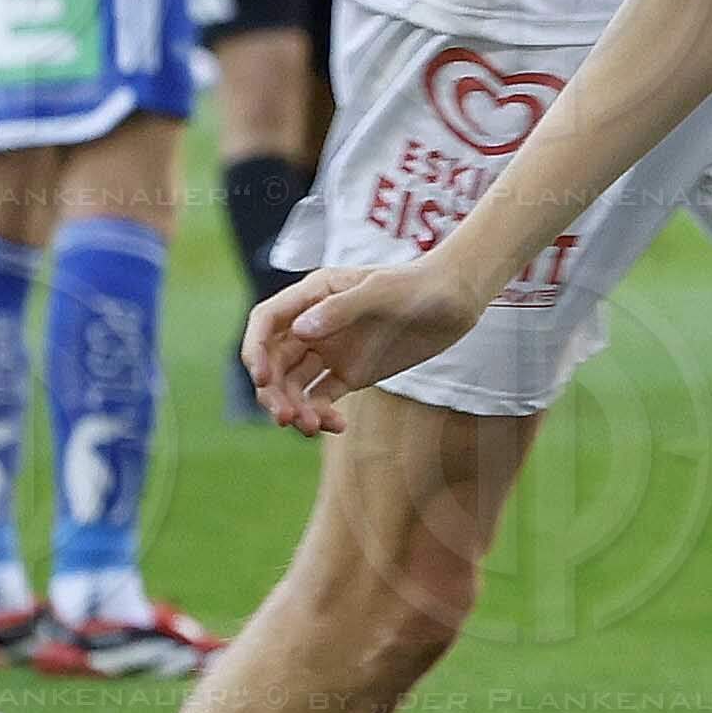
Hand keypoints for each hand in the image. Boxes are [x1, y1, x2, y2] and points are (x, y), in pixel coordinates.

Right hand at [245, 258, 492, 432]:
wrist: (455, 301)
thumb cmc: (418, 285)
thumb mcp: (382, 292)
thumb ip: (341, 309)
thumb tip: (300, 332)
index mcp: (312, 295)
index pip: (266, 321)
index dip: (256, 350)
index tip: (262, 380)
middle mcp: (313, 324)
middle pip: (274, 360)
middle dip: (273, 391)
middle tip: (287, 418)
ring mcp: (329, 350)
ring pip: (294, 384)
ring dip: (295, 407)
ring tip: (313, 427)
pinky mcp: (349, 373)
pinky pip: (321, 398)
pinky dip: (320, 414)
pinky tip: (336, 426)